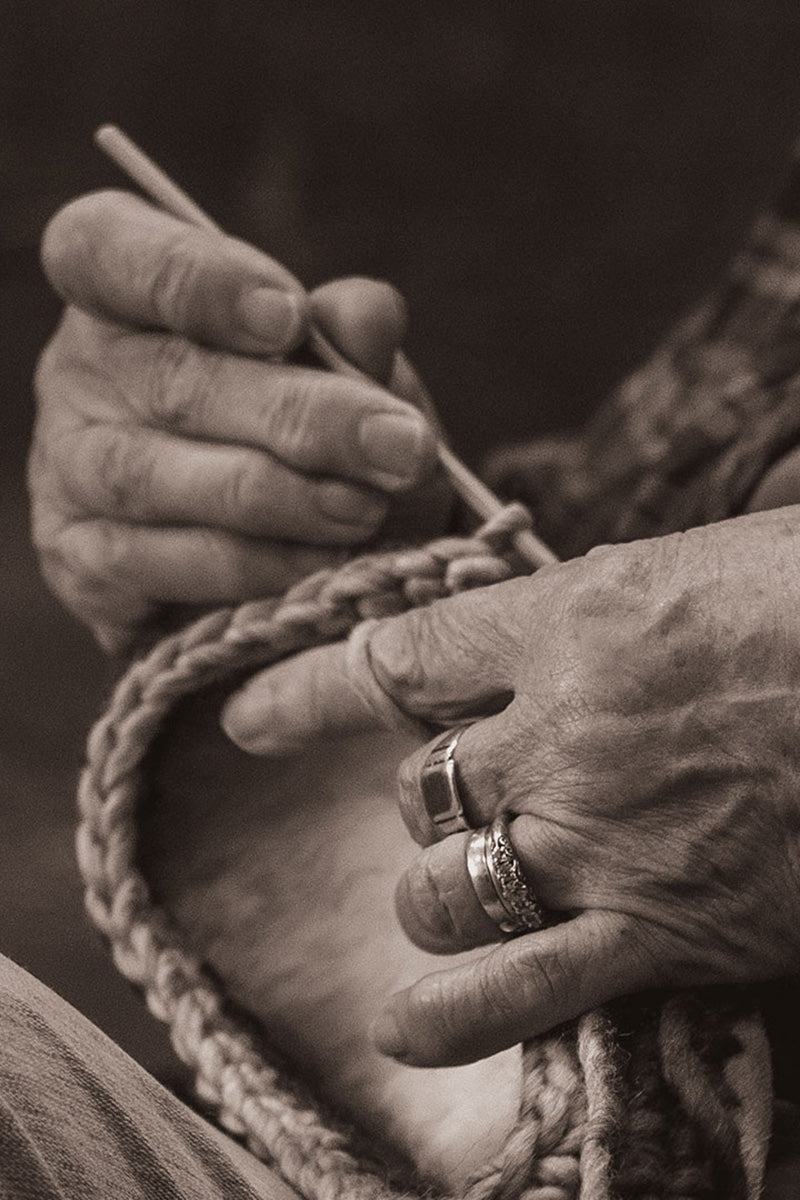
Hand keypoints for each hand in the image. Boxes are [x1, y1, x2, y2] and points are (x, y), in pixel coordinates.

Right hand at [32, 190, 445, 650]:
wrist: (287, 555)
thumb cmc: (304, 435)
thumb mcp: (341, 378)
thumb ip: (350, 340)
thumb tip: (370, 315)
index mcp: (122, 293)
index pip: (107, 250)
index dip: (195, 278)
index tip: (292, 318)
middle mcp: (78, 373)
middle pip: (170, 379)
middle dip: (299, 416)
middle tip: (399, 447)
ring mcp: (67, 471)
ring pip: (153, 478)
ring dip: (275, 499)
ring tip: (365, 511)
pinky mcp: (81, 562)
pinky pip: (152, 566)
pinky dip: (244, 568)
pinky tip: (315, 568)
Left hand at [221, 508, 799, 1065]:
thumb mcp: (708, 562)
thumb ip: (611, 596)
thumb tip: (568, 604)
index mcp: (571, 621)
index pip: (401, 655)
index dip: (309, 686)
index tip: (251, 714)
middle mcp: (562, 731)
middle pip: (419, 781)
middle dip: (419, 793)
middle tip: (458, 791)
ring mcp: (603, 834)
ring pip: (444, 882)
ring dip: (430, 888)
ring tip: (448, 885)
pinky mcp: (661, 925)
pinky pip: (524, 985)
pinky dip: (454, 1015)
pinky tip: (404, 1029)